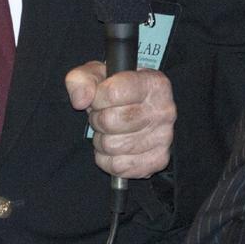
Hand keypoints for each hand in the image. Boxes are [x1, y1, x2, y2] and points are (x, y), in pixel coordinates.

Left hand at [65, 61, 175, 177]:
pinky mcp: (158, 160)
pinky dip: (108, 160)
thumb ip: (81, 80)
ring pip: (112, 146)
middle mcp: (164, 110)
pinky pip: (117, 166)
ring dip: (102, 141)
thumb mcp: (97, 76)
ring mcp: (164, 137)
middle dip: (98, 120)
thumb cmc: (117, 92)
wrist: (138, 111)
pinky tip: (116, 147)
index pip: (113, 92)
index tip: (99, 98)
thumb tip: (80, 100)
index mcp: (153, 83)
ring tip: (111, 131)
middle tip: (104, 116)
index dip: (97, 98)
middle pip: (110, 121)